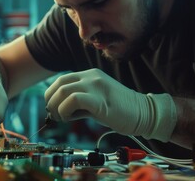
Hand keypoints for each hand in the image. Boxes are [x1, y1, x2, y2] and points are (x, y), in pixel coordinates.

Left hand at [45, 69, 176, 140]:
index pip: (61, 80)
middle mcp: (92, 76)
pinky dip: (65, 111)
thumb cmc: (119, 110)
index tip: (53, 109)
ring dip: (56, 108)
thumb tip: (57, 110)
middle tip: (54, 116)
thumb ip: (78, 102)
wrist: (144, 113)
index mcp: (90, 75)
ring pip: (63, 91)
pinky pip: (74, 100)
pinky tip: (69, 119)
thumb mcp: (95, 101)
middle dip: (51, 102)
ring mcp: (96, 86)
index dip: (51, 95)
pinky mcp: (100, 99)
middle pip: (59, 84)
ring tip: (62, 118)